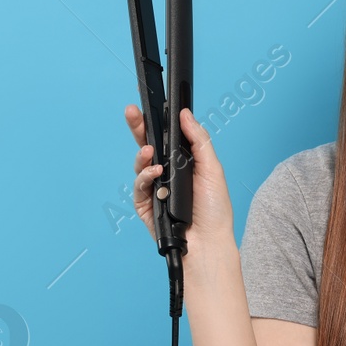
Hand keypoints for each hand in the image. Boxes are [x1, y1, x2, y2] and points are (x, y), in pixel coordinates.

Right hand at [122, 104, 234, 254]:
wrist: (209, 242)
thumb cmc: (214, 209)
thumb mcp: (212, 168)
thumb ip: (198, 140)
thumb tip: (185, 114)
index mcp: (183, 161)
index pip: (166, 135)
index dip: (156, 120)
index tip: (149, 103)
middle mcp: (167, 172)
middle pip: (147, 144)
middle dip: (138, 126)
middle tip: (132, 112)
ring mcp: (154, 187)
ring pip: (140, 163)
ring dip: (143, 154)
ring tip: (150, 152)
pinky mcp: (145, 204)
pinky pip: (138, 185)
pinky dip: (145, 177)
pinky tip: (155, 174)